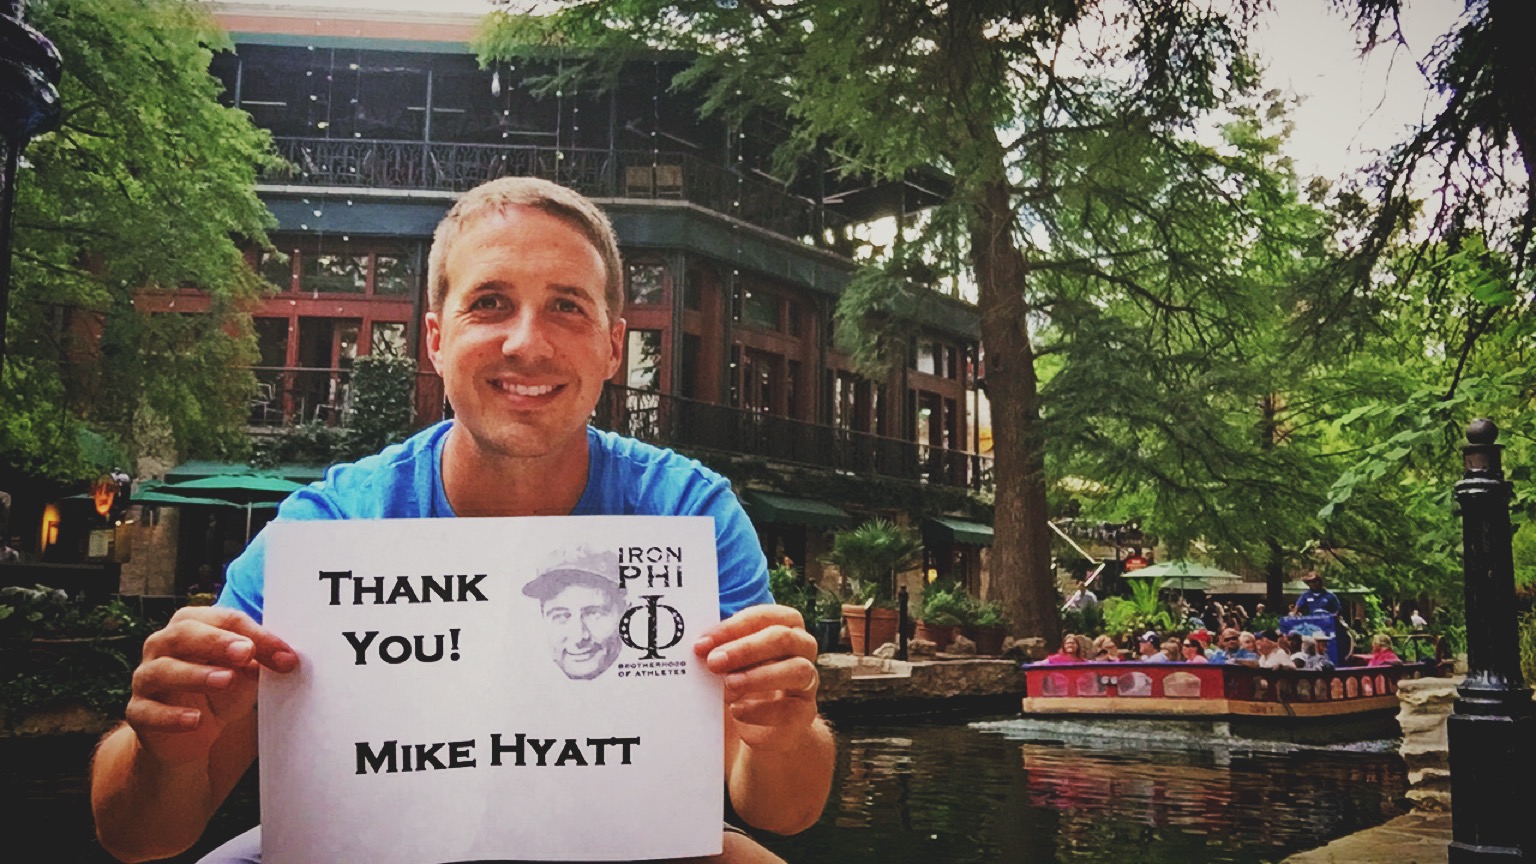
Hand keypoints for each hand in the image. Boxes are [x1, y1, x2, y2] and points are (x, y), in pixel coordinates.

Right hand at [125, 606, 297, 764]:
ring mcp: (146, 678)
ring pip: (162, 670)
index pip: (223, 620)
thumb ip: (259, 662)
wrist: (189, 735)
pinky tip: (196, 720)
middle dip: (216, 641)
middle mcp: (162, 645)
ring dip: (195, 674)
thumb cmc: (218, 693)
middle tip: (246, 652)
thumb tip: (284, 657)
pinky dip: (171, 716)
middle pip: (183, 634)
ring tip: (226, 680)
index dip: (255, 635)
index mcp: (192, 626)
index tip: (285, 655)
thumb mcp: (244, 675)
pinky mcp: (138, 712)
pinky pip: (149, 711)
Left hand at [694, 604, 819, 751]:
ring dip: (757, 676)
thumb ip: (721, 650)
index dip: (734, 627)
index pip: (765, 617)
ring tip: (728, 685)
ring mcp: (807, 682)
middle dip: (745, 649)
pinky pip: (790, 709)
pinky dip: (761, 710)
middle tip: (714, 662)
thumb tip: (700, 647)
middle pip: (783, 639)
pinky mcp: (805, 713)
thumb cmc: (744, 681)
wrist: (760, 726)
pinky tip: (738, 711)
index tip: (703, 643)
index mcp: (785, 626)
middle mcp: (802, 649)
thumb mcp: (732, 662)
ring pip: (796, 670)